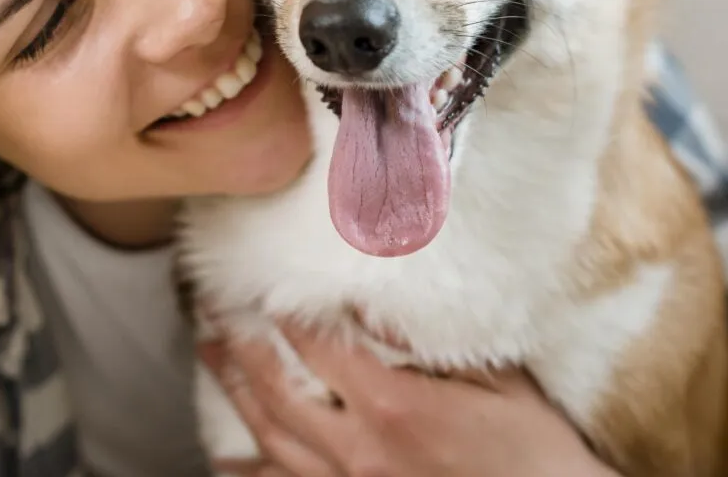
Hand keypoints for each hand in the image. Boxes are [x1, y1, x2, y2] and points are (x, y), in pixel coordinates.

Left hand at [200, 323, 617, 476]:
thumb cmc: (533, 452)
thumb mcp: (497, 383)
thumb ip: (432, 344)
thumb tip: (376, 304)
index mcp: (395, 407)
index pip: (320, 348)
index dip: (283, 314)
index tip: (256, 284)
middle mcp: (360, 450)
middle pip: (279, 390)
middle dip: (240, 346)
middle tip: (211, 311)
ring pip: (274, 439)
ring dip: (235, 393)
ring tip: (209, 356)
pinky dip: (250, 475)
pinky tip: (223, 462)